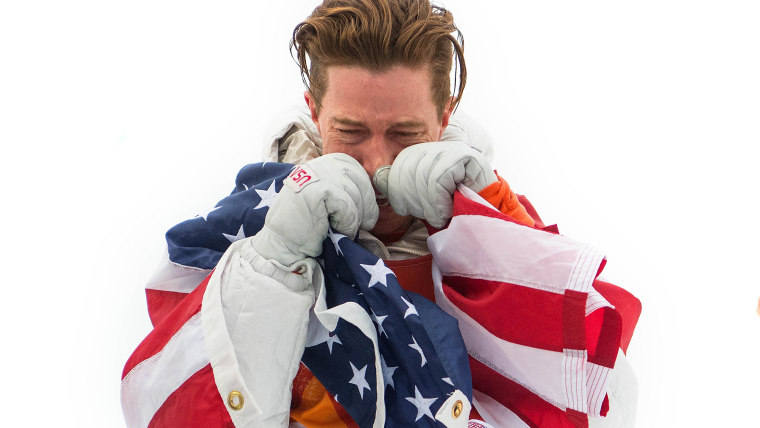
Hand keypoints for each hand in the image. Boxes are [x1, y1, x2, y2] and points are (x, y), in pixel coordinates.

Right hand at [252, 153, 378, 266]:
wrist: (282, 246)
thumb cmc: (306, 228)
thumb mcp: (327, 202)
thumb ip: (343, 190)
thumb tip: (374, 195)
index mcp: (321, 164)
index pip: (355, 168)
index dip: (365, 192)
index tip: (366, 214)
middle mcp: (318, 165)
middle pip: (358, 179)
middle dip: (365, 205)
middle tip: (361, 225)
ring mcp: (315, 175)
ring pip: (354, 194)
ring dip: (353, 218)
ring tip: (341, 230)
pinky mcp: (316, 190)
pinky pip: (347, 206)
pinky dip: (347, 223)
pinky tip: (335, 230)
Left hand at [373, 141, 496, 227]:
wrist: (486, 214)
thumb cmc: (452, 209)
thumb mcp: (422, 198)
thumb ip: (401, 187)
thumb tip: (378, 178)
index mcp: (422, 154)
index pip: (399, 165)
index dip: (397, 190)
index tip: (405, 209)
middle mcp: (436, 147)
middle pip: (409, 170)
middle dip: (414, 200)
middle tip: (427, 216)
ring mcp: (452, 149)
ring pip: (424, 176)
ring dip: (429, 205)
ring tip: (439, 215)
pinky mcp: (465, 157)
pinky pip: (438, 179)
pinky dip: (439, 201)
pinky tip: (447, 211)